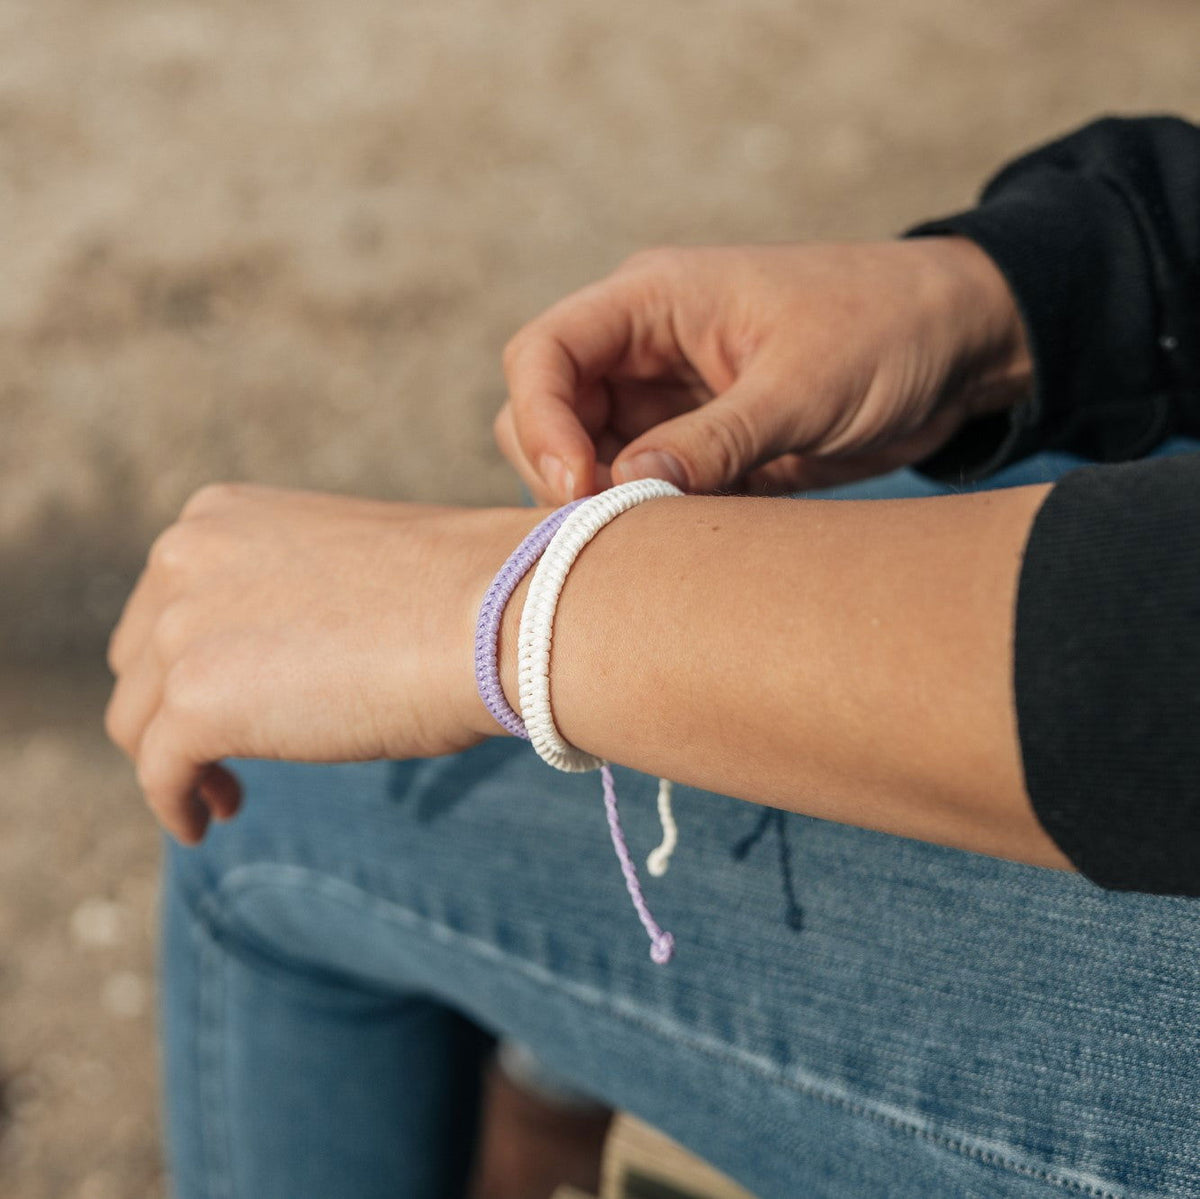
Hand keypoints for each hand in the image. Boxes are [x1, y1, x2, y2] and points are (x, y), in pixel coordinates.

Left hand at [105, 484, 537, 842]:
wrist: (498, 614)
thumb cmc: (457, 592)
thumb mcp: (347, 569)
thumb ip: (292, 596)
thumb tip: (283, 662)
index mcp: (221, 517)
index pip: (166, 600)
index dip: (187, 658)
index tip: (229, 697)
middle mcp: (184, 558)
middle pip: (140, 661)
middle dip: (172, 710)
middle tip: (221, 754)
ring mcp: (185, 629)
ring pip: (139, 722)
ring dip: (173, 763)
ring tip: (225, 797)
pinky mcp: (200, 703)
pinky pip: (160, 774)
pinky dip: (176, 806)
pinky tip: (207, 826)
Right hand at [495, 238, 1029, 500]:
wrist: (960, 348)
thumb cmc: (888, 331)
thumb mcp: (805, 387)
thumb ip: (716, 439)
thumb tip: (628, 490)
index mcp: (653, 300)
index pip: (542, 354)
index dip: (541, 422)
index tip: (579, 487)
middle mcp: (644, 348)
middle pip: (545, 412)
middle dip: (562, 472)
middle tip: (615, 526)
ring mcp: (667, 400)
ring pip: (586, 458)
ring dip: (603, 502)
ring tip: (659, 536)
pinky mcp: (697, 445)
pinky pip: (640, 486)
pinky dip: (646, 518)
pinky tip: (684, 540)